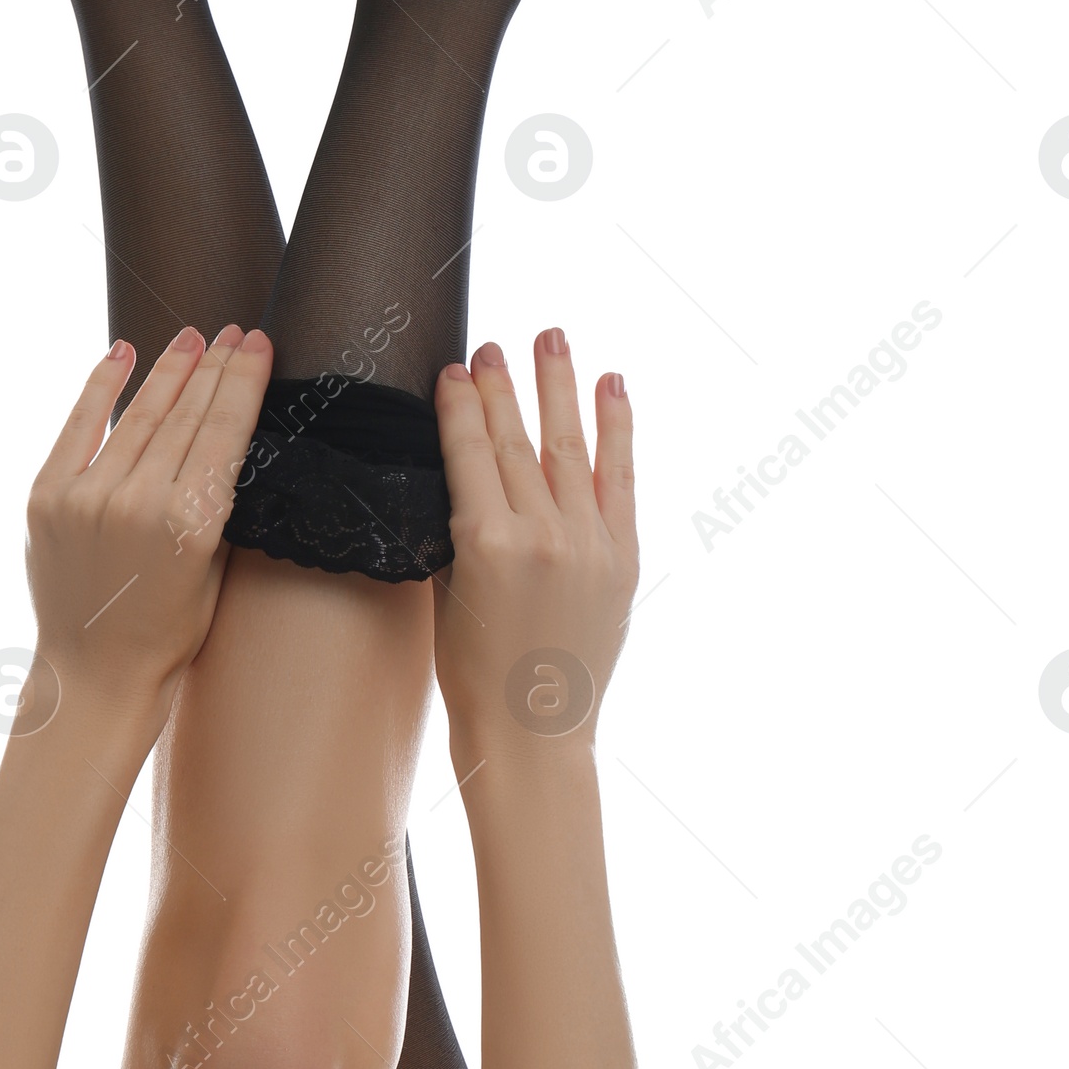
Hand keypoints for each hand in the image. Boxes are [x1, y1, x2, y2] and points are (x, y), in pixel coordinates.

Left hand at [22, 323, 272, 732]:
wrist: (93, 675)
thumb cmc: (167, 632)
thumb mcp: (215, 569)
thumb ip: (216, 501)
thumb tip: (223, 429)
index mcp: (191, 526)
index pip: (225, 431)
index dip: (244, 381)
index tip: (259, 343)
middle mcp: (137, 503)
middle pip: (185, 415)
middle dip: (214, 366)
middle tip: (235, 331)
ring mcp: (86, 498)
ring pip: (137, 416)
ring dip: (168, 371)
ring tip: (192, 338)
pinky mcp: (46, 498)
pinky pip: (78, 428)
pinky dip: (100, 387)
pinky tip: (122, 352)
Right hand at [432, 332, 636, 754]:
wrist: (533, 732)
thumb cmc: (473, 674)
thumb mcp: (446, 593)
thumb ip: (459, 529)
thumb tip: (466, 469)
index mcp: (483, 543)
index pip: (470, 451)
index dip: (460, 404)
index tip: (455, 368)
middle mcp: (541, 534)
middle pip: (518, 439)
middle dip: (505, 385)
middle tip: (495, 343)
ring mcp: (588, 544)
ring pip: (569, 447)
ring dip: (561, 387)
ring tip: (554, 336)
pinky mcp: (623, 559)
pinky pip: (620, 478)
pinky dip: (618, 429)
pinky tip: (614, 385)